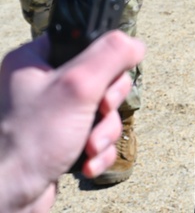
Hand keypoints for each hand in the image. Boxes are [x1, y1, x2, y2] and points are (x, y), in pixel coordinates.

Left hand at [0, 32, 144, 211]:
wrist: (6, 197)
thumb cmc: (29, 140)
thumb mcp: (77, 86)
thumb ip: (111, 55)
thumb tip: (135, 43)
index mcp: (35, 60)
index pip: (86, 42)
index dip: (105, 62)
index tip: (105, 81)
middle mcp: (41, 84)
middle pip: (102, 80)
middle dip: (108, 106)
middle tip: (100, 113)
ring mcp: (51, 115)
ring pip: (102, 112)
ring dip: (104, 132)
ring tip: (90, 147)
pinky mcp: (60, 141)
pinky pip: (95, 137)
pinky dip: (97, 151)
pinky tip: (86, 163)